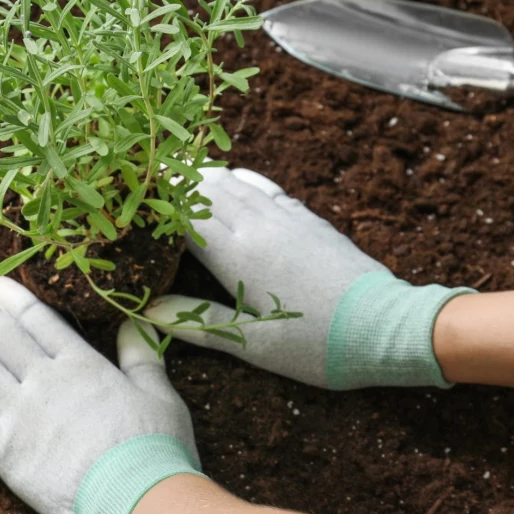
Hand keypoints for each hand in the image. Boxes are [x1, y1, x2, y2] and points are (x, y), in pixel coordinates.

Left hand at [0, 276, 202, 513]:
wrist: (137, 495)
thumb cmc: (155, 447)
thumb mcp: (160, 393)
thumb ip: (142, 355)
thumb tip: (135, 322)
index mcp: (81, 363)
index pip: (37, 320)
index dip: (10, 298)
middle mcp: (44, 380)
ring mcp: (20, 414)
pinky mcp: (4, 451)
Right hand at [147, 167, 471, 389]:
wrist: (384, 326)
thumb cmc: (314, 344)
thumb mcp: (252, 344)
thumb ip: (198, 322)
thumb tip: (148, 310)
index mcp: (236, 255)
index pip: (183, 215)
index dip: (155, 203)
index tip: (129, 196)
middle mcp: (256, 226)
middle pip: (205, 189)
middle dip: (173, 182)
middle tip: (144, 174)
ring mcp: (284, 218)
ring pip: (234, 183)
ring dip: (204, 175)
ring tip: (177, 169)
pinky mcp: (307, 219)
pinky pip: (265, 188)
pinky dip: (240, 179)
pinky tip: (233, 176)